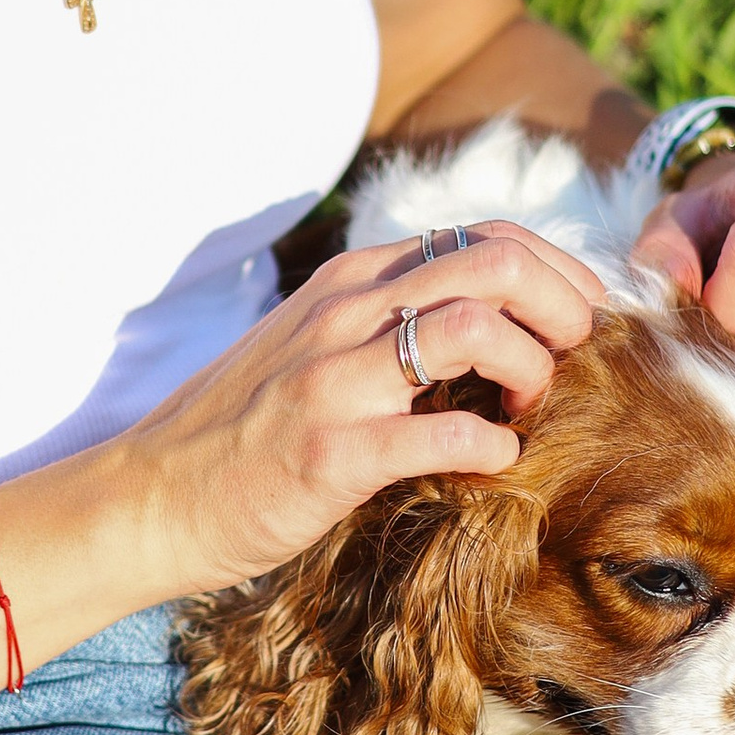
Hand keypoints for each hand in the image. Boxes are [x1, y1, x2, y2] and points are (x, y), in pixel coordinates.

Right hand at [117, 223, 607, 597]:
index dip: (557, 273)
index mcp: (353, 282)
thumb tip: (495, 324)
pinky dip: (491, 447)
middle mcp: (348, 313)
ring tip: (530, 410)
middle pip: (498, 264)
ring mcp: (337, 380)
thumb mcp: (318, 345)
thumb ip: (390, 322)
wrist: (155, 498)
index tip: (579, 323)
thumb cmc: (247, 429)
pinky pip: (444, 432)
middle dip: (563, 309)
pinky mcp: (332, 453)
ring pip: (478, 328)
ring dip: (532, 369)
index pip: (486, 236)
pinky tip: (492, 462)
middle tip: (574, 363)